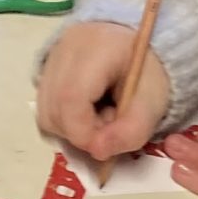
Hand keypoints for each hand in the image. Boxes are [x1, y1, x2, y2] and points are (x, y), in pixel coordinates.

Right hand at [35, 22, 171, 159]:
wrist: (140, 48)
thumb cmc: (149, 73)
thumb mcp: (152, 104)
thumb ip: (131, 131)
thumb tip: (97, 152)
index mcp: (97, 47)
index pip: (71, 97)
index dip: (83, 132)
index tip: (105, 147)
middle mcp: (65, 47)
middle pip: (54, 107)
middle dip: (80, 133)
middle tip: (109, 128)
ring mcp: (51, 57)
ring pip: (45, 111)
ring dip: (72, 129)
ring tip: (101, 118)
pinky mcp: (45, 69)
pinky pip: (45, 106)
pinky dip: (65, 120)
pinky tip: (88, 111)